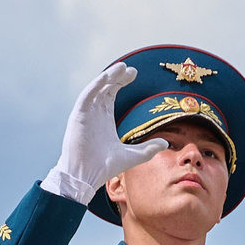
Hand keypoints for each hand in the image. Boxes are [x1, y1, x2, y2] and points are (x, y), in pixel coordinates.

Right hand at [43, 60, 167, 203]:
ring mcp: (86, 114)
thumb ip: (148, 148)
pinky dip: (95, 86)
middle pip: (105, 87)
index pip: (112, 93)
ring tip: (121, 67)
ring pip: (96, 88)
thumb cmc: (104, 167)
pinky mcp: (78, 117)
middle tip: (130, 69)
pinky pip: (86, 96)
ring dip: (108, 76)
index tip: (134, 73)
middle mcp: (95, 113)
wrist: (86, 177)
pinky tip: (106, 77)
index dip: (121, 81)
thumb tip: (165, 143)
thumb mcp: (133, 156)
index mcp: (105, 118)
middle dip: (117, 76)